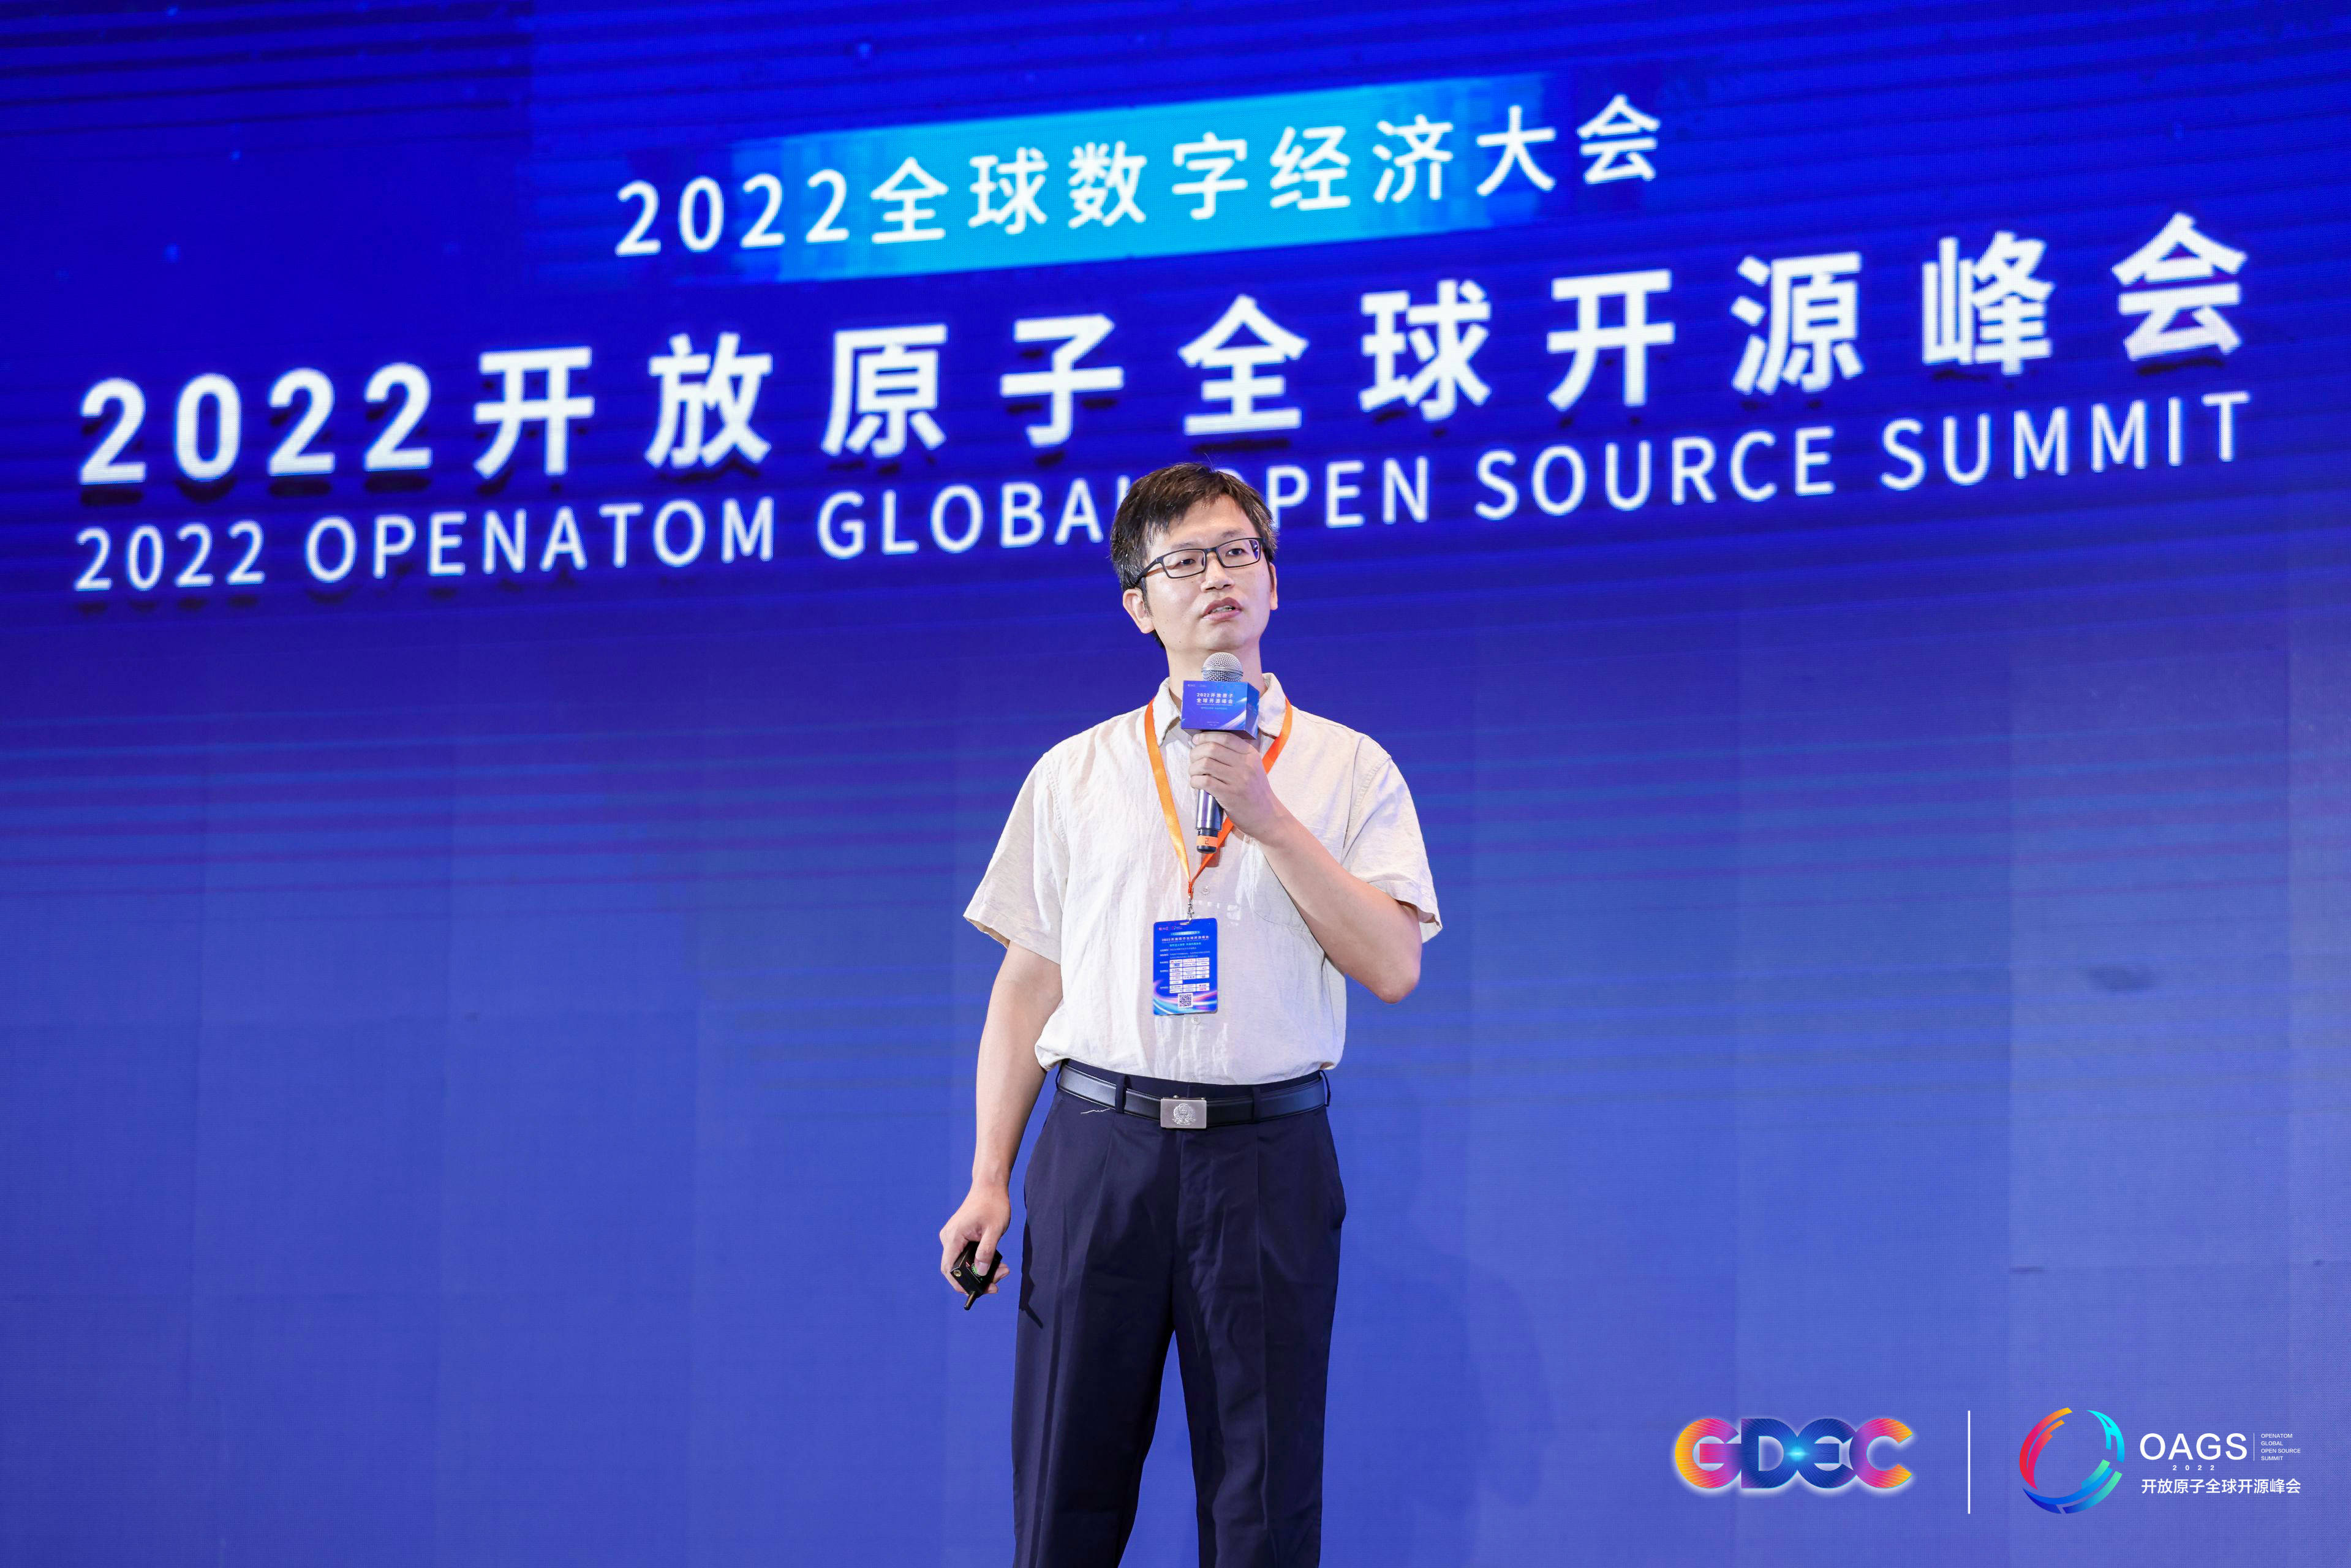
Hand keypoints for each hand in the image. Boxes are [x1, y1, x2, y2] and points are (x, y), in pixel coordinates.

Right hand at [938, 1182, 1012, 1297]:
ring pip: (962, 1263)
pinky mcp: (959, 1236)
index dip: (960, 1284)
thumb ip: (987, 1252)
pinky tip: (995, 1263)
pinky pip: (965, 1255)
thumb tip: (980, 1272)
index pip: (950, 1269)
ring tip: (1002, 1271)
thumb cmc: (993, 1204)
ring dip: (980, 1271)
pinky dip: (979, 1262)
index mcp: (954, 1236)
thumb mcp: (994, 1230)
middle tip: (997, 1283)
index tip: (977, 1292)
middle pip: (956, 1269)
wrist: (990, 1186)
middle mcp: (949, 1238)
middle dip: (976, 1279)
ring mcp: (953, 1237)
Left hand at [1189, 731, 1285, 840]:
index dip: (1206, 736)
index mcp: (1250, 755)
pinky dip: (1195, 781)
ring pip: (1205, 764)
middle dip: (1196, 752)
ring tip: (1194, 773)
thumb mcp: (1253, 767)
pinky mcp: (1229, 795)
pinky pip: (1204, 781)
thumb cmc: (1255, 791)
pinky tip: (1196, 783)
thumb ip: (1237, 754)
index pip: (1225, 737)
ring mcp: (1237, 780)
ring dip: (1193, 768)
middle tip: (1193, 759)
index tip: (1197, 739)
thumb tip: (1209, 743)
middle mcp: (1245, 765)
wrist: (1266, 816)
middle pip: (1212, 749)